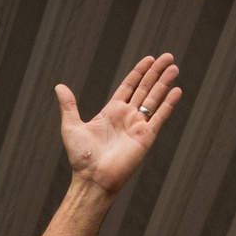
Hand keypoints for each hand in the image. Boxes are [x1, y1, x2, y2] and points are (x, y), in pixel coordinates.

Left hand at [59, 53, 179, 196]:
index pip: (129, 86)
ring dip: (164, 83)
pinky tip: (176, 90)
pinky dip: (168, 103)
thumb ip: (69, 105)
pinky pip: (160, 117)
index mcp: (111, 112)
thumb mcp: (71, 126)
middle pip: (145, 88)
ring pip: (154, 98)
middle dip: (156, 72)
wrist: (92, 178)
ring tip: (174, 67)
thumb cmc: (81, 157)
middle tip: (168, 56)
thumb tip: (59, 86)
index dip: (139, 72)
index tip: (149, 59)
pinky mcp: (146, 137)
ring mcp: (138, 126)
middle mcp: (127, 116)